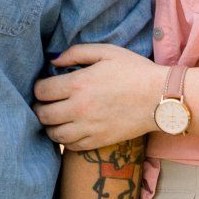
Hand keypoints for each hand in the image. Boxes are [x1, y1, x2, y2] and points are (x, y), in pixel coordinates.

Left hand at [34, 43, 163, 151]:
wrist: (160, 98)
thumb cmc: (135, 71)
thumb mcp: (107, 52)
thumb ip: (77, 52)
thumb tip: (53, 61)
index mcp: (78, 84)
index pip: (41, 91)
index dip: (38, 88)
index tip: (44, 86)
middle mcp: (79, 108)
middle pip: (43, 115)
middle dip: (39, 108)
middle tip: (44, 104)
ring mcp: (88, 128)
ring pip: (54, 134)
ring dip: (50, 126)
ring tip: (55, 118)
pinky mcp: (98, 141)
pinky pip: (71, 146)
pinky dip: (65, 139)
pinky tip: (70, 130)